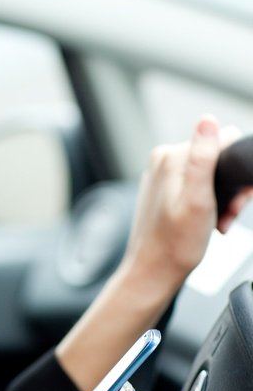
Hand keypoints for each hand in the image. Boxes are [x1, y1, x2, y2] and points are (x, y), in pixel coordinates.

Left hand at [122, 115, 252, 288]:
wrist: (153, 271)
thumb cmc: (176, 243)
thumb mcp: (198, 199)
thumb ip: (204, 158)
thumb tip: (208, 119)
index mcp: (171, 156)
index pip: (225, 142)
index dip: (237, 173)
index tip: (232, 201)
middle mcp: (164, 159)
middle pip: (219, 159)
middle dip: (230, 188)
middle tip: (225, 215)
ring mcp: (163, 174)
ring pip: (212, 174)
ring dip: (222, 198)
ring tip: (216, 222)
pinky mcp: (165, 188)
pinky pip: (198, 186)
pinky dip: (209, 203)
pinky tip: (206, 221)